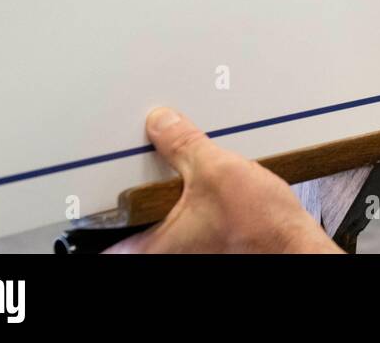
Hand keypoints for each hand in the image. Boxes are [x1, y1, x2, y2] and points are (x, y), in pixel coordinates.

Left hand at [104, 108, 340, 253]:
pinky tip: (198, 185)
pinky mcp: (213, 248)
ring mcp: (193, 253)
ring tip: (168, 174)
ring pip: (160, 228)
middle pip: (131, 233)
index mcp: (157, 246)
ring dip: (161, 204)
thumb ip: (183, 145)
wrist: (296, 245)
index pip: (106, 244)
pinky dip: (184, 207)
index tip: (82, 203)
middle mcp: (171, 255)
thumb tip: (160, 124)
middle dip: (132, 204)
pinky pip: (185, 227)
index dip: (91, 223)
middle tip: (130, 177)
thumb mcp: (216, 170)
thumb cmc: (261, 227)